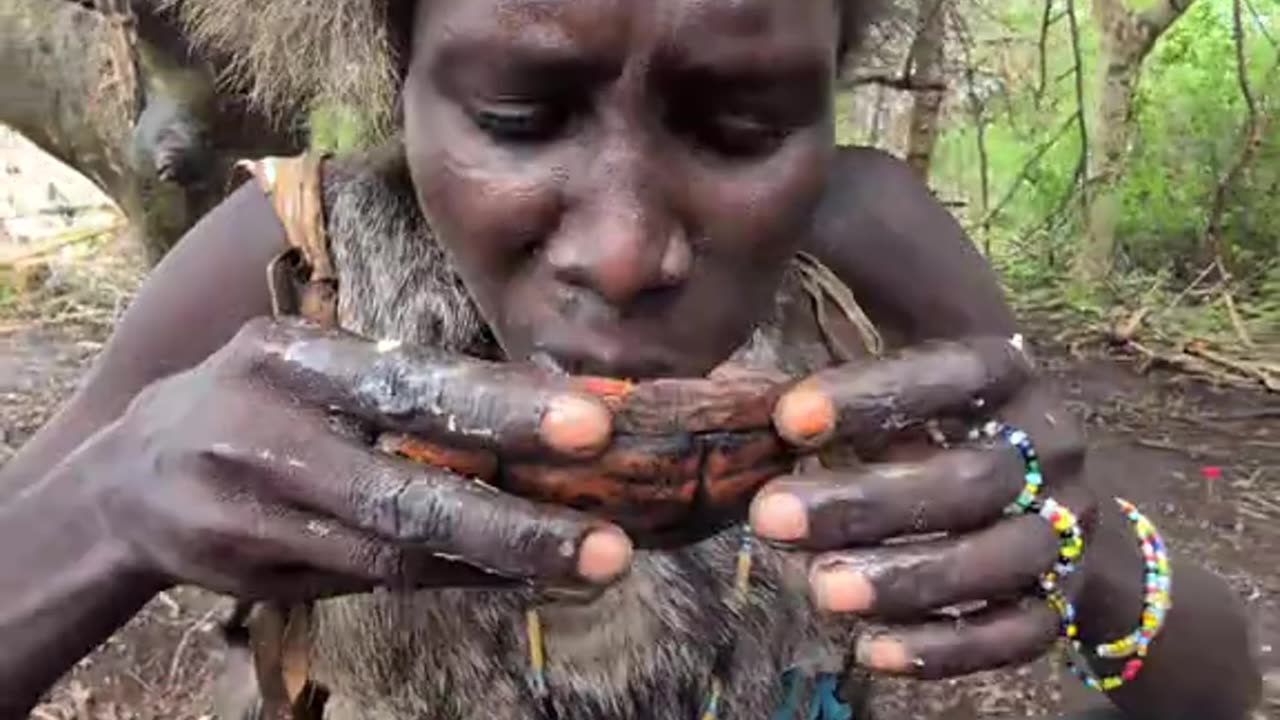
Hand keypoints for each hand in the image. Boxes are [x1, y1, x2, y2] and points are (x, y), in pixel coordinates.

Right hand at [77, 317, 632, 602]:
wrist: (122, 482)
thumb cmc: (248, 401)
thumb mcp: (301, 360)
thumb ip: (395, 378)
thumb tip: (538, 397)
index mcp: (288, 359)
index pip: (408, 382)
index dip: (500, 407)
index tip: (593, 424)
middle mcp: (267, 437)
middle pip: (403, 488)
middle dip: (513, 519)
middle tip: (610, 540)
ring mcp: (256, 517)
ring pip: (395, 551)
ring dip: (500, 563)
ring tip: (591, 565)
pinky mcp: (257, 577)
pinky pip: (376, 581)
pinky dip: (456, 580)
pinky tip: (523, 579)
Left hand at [750, 336, 1095, 678]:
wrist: (1044, 497)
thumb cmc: (934, 424)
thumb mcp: (895, 381)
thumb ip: (842, 377)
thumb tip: (739, 377)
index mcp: (1010, 376)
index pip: (956, 373)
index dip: (874, 395)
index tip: (787, 419)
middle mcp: (1052, 448)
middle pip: (974, 477)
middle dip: (867, 502)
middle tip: (771, 517)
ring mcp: (1064, 528)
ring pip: (1000, 559)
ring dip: (907, 579)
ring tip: (819, 589)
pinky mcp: (1064, 599)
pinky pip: (1018, 633)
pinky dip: (946, 647)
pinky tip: (872, 650)